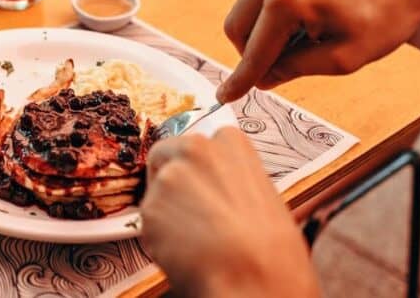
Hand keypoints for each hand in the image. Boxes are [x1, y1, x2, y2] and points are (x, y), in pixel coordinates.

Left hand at [140, 127, 319, 296]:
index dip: (193, 167)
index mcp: (229, 141)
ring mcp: (169, 177)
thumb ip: (232, 180)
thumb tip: (218, 190)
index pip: (195, 144)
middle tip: (186, 211)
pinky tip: (183, 251)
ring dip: (166, 212)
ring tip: (194, 240)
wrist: (254, 277)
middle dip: (169, 179)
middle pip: (165, 156)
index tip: (198, 184)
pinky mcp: (149, 207)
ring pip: (155, 192)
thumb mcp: (264, 195)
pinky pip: (147, 223)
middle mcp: (195, 148)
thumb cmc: (272, 247)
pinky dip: (158, 238)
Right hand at [215, 0, 419, 103]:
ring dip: (265, 35)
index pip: (253, 53)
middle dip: (254, 55)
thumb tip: (264, 76)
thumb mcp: (346, 57)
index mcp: (286, 2)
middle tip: (291, 68)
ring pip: (247, 12)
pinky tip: (314, 22)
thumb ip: (297, 68)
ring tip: (312, 40)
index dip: (241, 81)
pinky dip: (275, 18)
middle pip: (237, 29)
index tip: (224, 99)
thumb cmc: (388, 11)